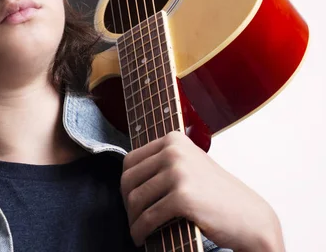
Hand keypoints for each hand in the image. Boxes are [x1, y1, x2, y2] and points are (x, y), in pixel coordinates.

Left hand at [120, 131, 284, 250]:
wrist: (251, 218)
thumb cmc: (217, 195)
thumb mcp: (189, 165)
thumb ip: (162, 162)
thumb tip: (126, 175)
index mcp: (174, 139)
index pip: (131, 160)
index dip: (126, 183)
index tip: (129, 199)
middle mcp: (174, 151)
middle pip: (129, 179)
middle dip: (126, 203)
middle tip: (133, 218)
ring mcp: (178, 172)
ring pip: (136, 199)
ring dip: (133, 219)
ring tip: (137, 229)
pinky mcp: (182, 197)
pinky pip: (148, 217)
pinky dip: (141, 230)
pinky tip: (142, 237)